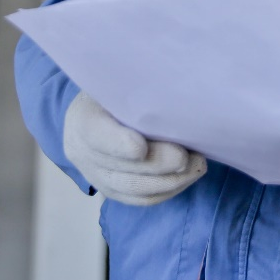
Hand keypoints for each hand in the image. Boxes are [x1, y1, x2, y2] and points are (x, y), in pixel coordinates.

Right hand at [64, 91, 205, 205]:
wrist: (95, 111)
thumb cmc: (116, 87)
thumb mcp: (120, 79)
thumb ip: (139, 87)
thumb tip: (175, 86)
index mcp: (82, 118)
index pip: (95, 135)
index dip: (118, 144)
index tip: (141, 148)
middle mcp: (82, 152)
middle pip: (120, 168)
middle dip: (158, 165)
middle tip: (187, 157)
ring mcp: (96, 176)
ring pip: (133, 189)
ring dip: (170, 181)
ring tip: (196, 166)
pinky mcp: (112, 191)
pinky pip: (141, 199)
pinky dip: (167, 191)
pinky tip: (187, 176)